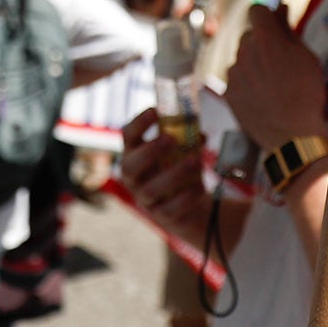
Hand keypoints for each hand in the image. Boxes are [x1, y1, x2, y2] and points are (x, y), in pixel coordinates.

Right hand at [119, 108, 208, 246]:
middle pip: (130, 166)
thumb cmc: (182, 170)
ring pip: (150, 190)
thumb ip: (187, 140)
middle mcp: (134, 177)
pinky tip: (199, 186)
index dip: (139, 122)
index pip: (128, 136)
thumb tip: (199, 133)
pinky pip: (170, 209)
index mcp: (135, 154)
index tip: (155, 110)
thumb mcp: (181, 151)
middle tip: (171, 139)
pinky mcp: (162, 216)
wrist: (192, 207)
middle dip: (150, 151)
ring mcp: (145, 199)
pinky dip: (186, 197)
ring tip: (195, 160)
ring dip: (174, 173)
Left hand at [223, 5, 327, 151]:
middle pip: (249, 35)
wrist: (293, 135)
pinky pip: (236, 79)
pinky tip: (263, 97)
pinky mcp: (228, 92)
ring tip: (273, 85)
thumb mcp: (306, 57)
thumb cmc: (306, 93)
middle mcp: (244, 51)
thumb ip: (288, 29)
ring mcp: (233, 72)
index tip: (274, 24)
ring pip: (242, 58)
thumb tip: (281, 8)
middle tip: (279, 62)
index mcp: (265, 38)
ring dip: (253, 64)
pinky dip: (247, 84)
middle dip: (262, 42)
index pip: (256, 10)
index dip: (266, 15)